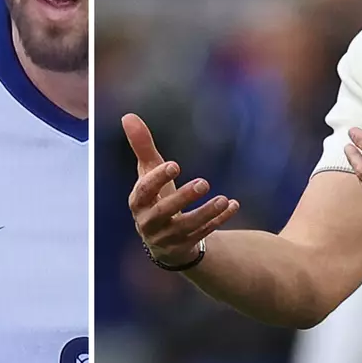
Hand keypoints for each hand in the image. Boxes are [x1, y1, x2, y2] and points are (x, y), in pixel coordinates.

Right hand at [123, 113, 239, 266]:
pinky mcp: (185, 246)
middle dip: (183, 198)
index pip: (143, 192)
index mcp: (138, 202)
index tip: (174, 165)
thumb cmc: (155, 197)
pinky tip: (233, 205)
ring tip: (223, 199)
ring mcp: (167, 237)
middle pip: (164, 212)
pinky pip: (203, 234)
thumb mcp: (148, 173)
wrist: (163, 238)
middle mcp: (149, 222)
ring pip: (187, 227)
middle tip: (204, 182)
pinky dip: (218, 221)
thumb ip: (141, 146)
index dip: (157, 179)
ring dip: (206, 213)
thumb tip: (128, 116)